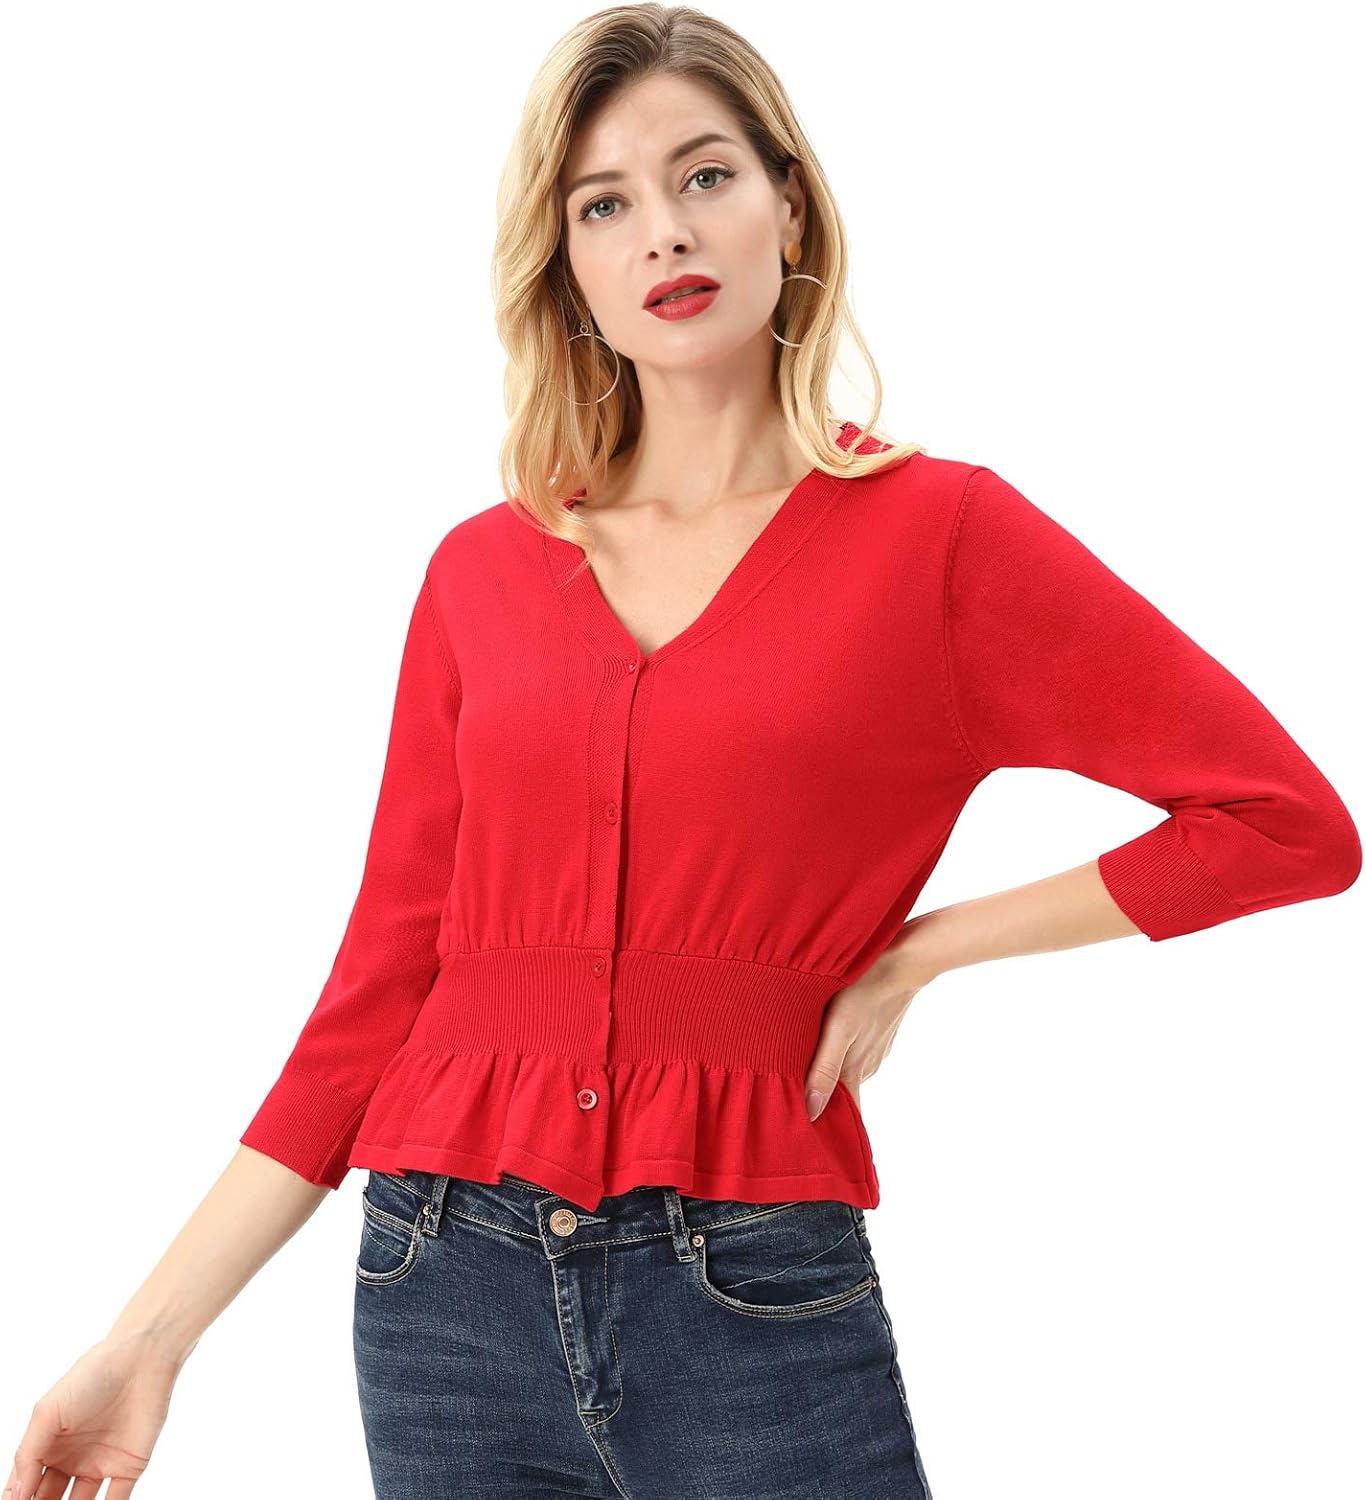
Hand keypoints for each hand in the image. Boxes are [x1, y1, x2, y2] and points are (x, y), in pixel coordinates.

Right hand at [5, 1332, 184, 1498]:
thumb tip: (15, 1496)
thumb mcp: (48, 1412)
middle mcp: (72, 1458)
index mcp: (49, 1445)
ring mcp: (100, 1464)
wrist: (142, 1359)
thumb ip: (28, 1455)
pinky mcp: (128, 1467)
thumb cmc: (92, 1376)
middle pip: (49, 1499)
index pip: (27, 1485)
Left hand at [804, 941, 932, 1120]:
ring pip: (848, 1072)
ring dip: (830, 1076)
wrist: (902, 960)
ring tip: (803, 1070)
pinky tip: (826, 1041)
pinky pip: (856, 1052)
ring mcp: (874, 1049)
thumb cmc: (864, 988)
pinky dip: (841, 1054)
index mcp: (855, 1071)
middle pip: (844, 1096)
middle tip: (797, 1106)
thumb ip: (824, 1068)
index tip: (814, 1144)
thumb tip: (811, 1112)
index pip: (847, 1117)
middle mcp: (867, 1066)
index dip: (832, 1132)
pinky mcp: (876, 1033)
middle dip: (825, 1104)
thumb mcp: (838, 1027)